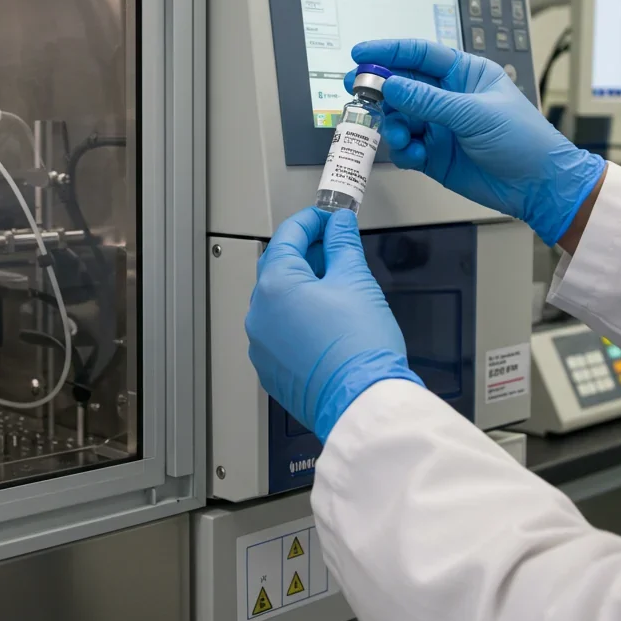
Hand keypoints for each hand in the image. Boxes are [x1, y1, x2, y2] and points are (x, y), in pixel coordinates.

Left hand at [245, 207, 421, 440]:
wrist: (361, 402)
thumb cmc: (359, 348)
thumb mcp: (357, 281)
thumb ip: (343, 245)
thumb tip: (338, 224)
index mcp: (275, 285)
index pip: (287, 237)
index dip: (310, 221)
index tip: (328, 218)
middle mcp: (259, 314)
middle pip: (277, 268)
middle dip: (306, 253)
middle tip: (334, 247)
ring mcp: (261, 345)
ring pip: (277, 302)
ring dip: (301, 287)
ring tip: (335, 286)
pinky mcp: (270, 369)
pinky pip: (279, 332)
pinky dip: (297, 318)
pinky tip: (325, 320)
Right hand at [346, 39, 606, 245]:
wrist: (538, 186)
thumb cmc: (522, 140)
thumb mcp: (475, 114)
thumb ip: (429, 100)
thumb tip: (391, 84)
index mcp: (464, 74)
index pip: (421, 54)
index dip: (389, 51)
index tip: (361, 53)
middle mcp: (448, 96)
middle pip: (403, 85)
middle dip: (380, 88)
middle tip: (356, 90)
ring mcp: (439, 126)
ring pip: (399, 118)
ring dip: (392, 125)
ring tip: (399, 137)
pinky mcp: (433, 154)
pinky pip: (404, 147)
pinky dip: (402, 151)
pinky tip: (413, 155)